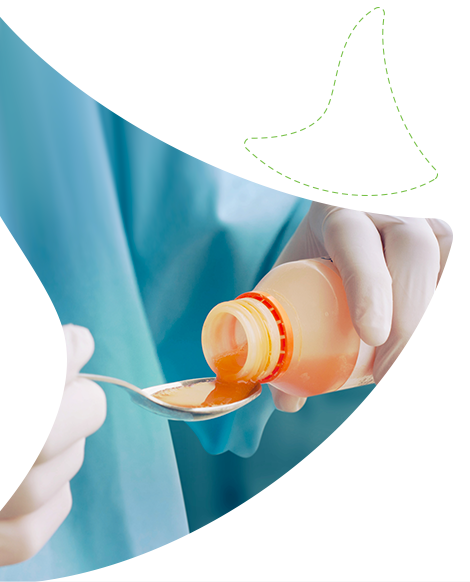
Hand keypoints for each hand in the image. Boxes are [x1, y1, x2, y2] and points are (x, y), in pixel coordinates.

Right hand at [0, 302, 105, 565]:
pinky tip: (40, 467)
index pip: (39, 374)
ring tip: (51, 426)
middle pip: (38, 436)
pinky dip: (51, 499)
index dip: (65, 352)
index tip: (76, 341)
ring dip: (65, 450)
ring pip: (35, 487)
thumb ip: (18, 340)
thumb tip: (72, 359)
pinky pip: (25, 536)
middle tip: (76, 389)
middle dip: (78, 404)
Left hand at [269, 170, 452, 410]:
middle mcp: (391, 195)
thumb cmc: (327, 250)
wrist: (367, 209)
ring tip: (428, 378)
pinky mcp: (460, 219)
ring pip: (454, 259)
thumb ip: (289, 328)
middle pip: (414, 251)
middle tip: (391, 381)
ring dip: (446, 328)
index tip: (373, 337)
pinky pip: (468, 270)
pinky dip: (460, 319)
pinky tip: (449, 355)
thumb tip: (288, 402)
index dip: (366, 285)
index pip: (354, 236)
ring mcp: (433, 204)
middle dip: (410, 326)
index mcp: (339, 203)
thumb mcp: (300, 272)